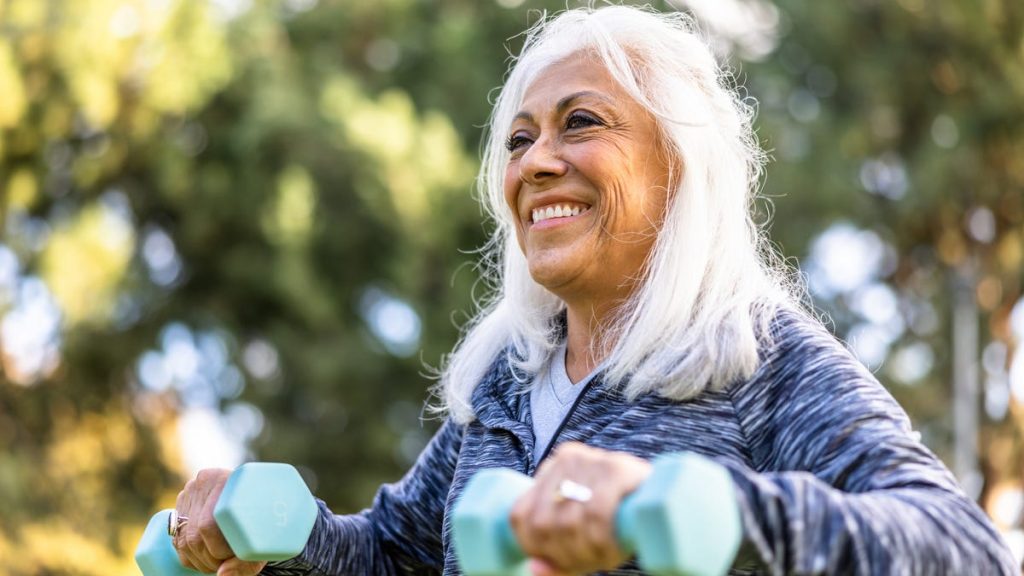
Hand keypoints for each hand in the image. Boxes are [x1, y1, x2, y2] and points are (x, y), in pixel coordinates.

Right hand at [173, 468, 267, 575]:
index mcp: (224, 479)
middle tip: (228, 564)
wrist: (264, 500)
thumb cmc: (270, 518)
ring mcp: (189, 495)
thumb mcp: (265, 537)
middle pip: (195, 533)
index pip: (208, 524)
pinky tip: (208, 559)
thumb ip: (247, 561)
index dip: (218, 549)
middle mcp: (203, 483)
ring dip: (201, 560)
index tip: (233, 557)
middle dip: (210, 558)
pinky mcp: (182, 508)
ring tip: (222, 562)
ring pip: (184, 539)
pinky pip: (178, 541)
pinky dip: (192, 558)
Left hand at [509, 442, 652, 575]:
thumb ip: (556, 554)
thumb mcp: (582, 533)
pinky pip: (597, 512)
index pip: (520, 516)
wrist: (666, 496)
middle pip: (545, 524)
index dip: (532, 548)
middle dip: (564, 556)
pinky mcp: (617, 467)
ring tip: (603, 559)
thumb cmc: (618, 517)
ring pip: (570, 521)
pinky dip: (601, 540)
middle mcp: (566, 459)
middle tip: (587, 564)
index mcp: (549, 471)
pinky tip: (612, 550)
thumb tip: (534, 570)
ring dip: (586, 553)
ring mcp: (592, 460)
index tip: (554, 562)